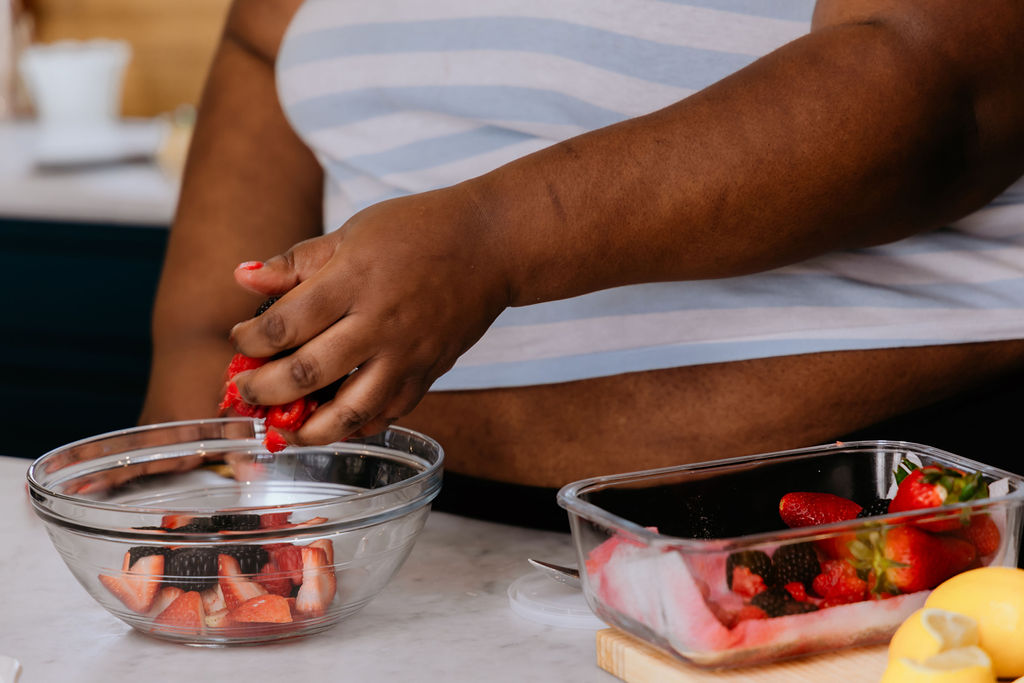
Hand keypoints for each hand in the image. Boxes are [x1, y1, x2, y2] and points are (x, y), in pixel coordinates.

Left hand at [227, 184, 509, 444]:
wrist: (491, 245)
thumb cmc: (419, 230)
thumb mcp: (353, 232)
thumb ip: (297, 262)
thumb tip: (243, 278)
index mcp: (354, 279)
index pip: (286, 323)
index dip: (251, 341)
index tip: (242, 341)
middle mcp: (379, 322)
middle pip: (308, 372)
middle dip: (264, 391)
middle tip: (244, 391)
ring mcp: (407, 353)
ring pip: (349, 411)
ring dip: (307, 429)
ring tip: (283, 430)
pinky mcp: (428, 373)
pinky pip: (387, 414)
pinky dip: (355, 427)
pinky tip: (333, 424)